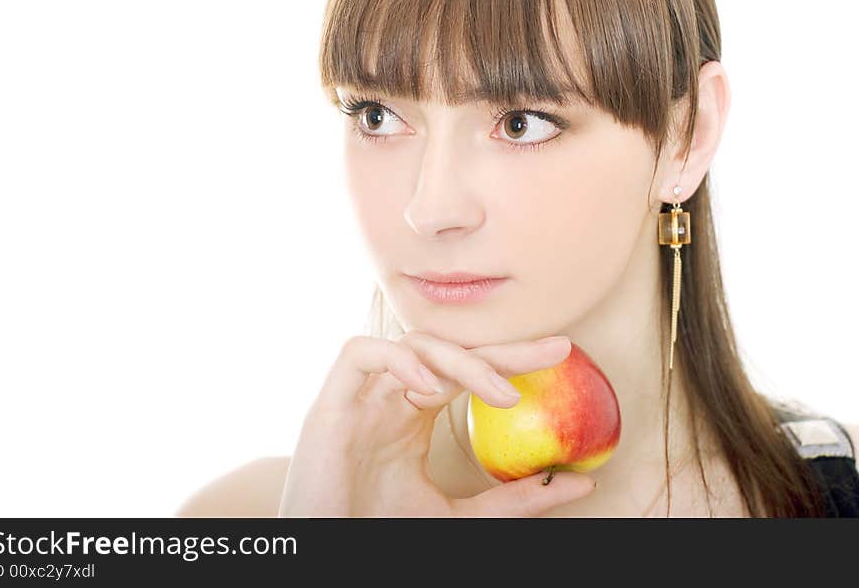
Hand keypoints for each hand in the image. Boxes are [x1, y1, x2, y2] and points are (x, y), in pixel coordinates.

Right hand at [277, 330, 597, 516]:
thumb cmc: (377, 533)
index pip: (467, 370)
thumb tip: (579, 482)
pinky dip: (397, 362)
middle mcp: (388, 397)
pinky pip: (359, 354)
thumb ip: (512, 500)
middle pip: (448, 350)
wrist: (322, 556)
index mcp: (412, 415)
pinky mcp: (329, 405)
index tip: (562, 357)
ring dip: (461, 360)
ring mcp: (359, 397)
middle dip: (502, 347)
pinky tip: (431, 388)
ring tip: (502, 393)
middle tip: (556, 349)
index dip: (511, 358)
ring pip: (411, 344)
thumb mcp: (457, 516)